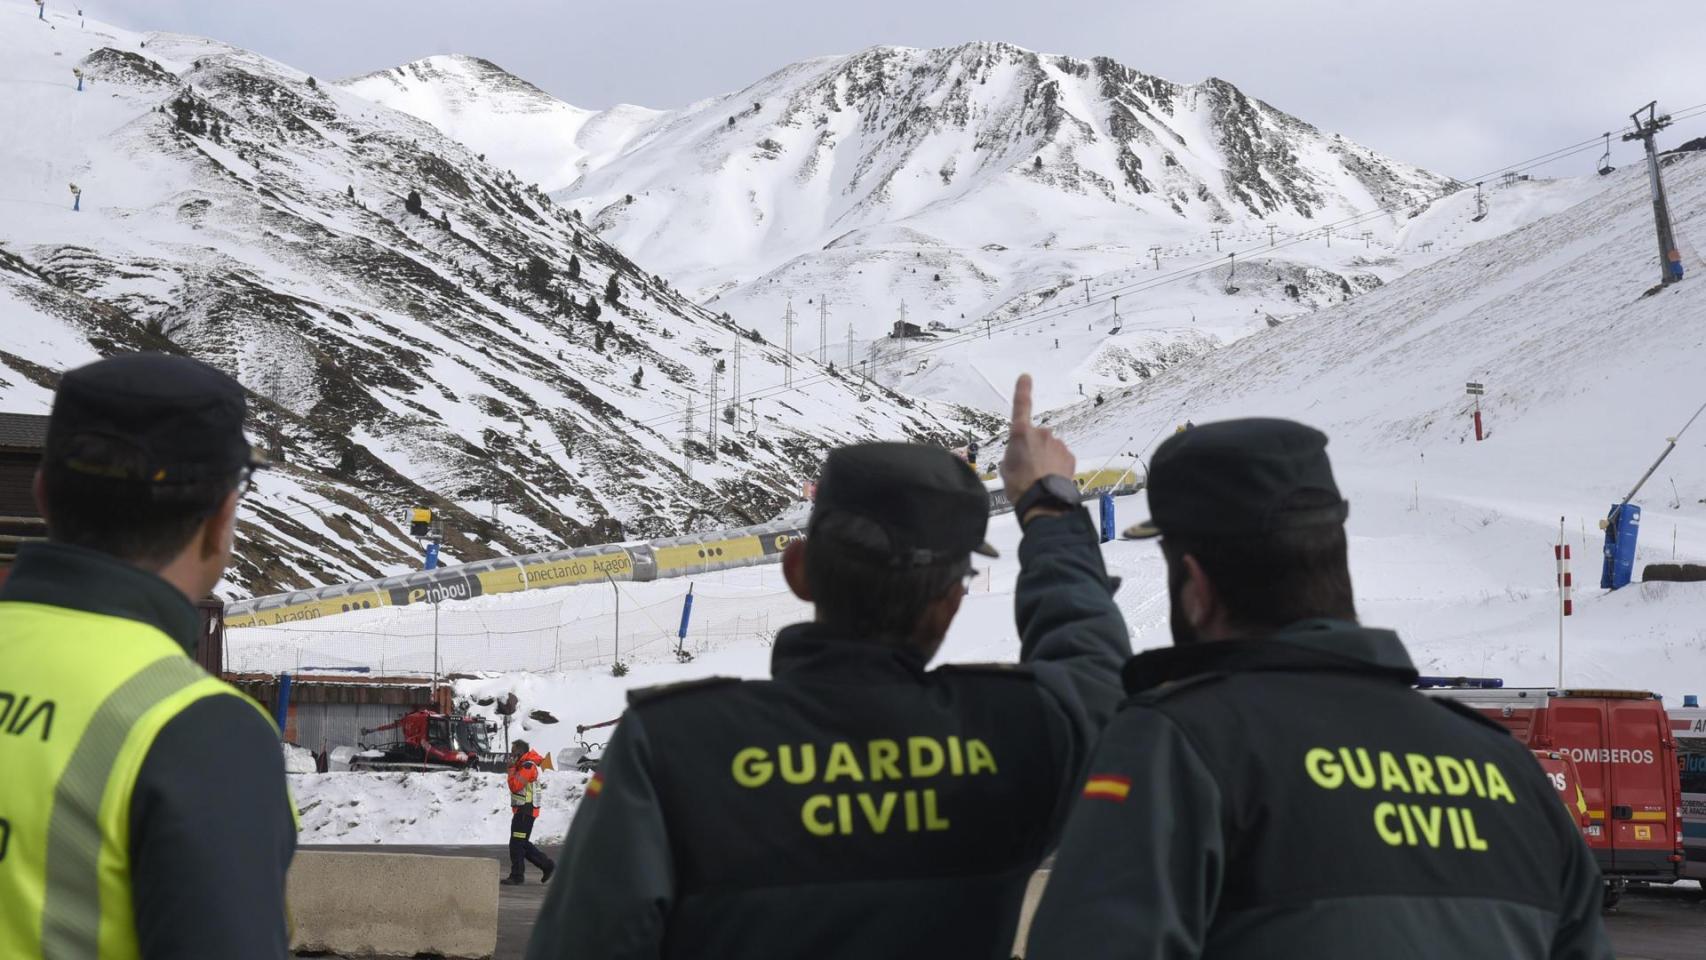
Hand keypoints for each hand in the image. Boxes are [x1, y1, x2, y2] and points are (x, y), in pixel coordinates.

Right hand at [1001, 374, 1074, 505]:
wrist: (1043, 500)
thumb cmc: (1019, 485)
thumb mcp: (1005, 468)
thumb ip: (1012, 456)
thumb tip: (1018, 457)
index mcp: (1020, 433)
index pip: (1021, 405)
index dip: (1023, 390)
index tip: (1026, 377)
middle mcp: (1041, 433)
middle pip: (1036, 437)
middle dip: (1033, 449)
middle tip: (1027, 469)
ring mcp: (1057, 444)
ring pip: (1049, 448)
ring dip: (1045, 458)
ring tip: (1038, 477)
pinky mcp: (1069, 455)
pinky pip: (1060, 458)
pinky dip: (1056, 466)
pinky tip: (1050, 479)